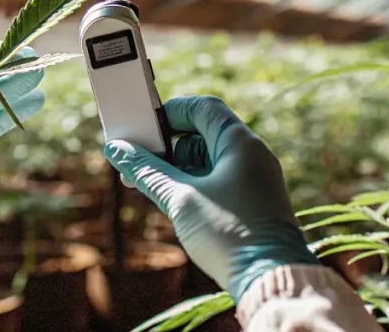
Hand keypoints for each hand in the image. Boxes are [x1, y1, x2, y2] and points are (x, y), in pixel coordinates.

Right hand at [104, 96, 318, 299]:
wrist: (271, 280)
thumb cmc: (228, 233)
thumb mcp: (179, 198)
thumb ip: (146, 170)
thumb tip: (116, 149)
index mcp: (240, 143)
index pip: (202, 107)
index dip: (170, 112)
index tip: (143, 127)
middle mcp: (252, 155)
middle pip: (203, 135)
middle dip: (167, 146)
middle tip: (136, 162)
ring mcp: (255, 180)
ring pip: (209, 161)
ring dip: (177, 168)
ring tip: (148, 185)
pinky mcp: (254, 203)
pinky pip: (219, 181)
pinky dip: (193, 185)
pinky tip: (172, 201)